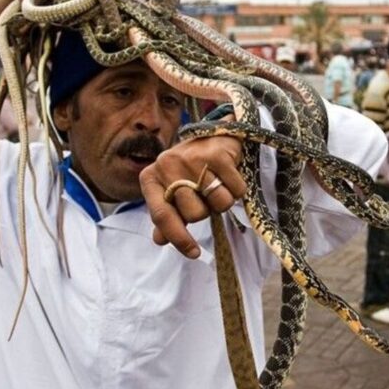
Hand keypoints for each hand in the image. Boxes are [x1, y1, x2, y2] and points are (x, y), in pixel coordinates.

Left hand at [139, 135, 245, 257]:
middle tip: (205, 194)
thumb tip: (159, 240)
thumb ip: (166, 215)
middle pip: (195, 214)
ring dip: (223, 200)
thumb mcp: (173, 190)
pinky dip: (237, 189)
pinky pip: (236, 191)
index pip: (161, 216)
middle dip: (206, 210)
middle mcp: (167, 164)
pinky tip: (229, 176)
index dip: (178, 238)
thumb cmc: (190, 169)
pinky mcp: (218, 154)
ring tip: (217, 183)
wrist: (214, 135)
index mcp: (151, 177)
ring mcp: (193, 158)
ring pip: (218, 204)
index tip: (194, 253)